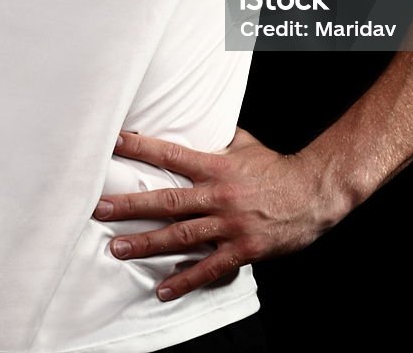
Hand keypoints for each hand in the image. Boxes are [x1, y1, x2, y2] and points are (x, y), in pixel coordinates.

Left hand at [93, 127, 341, 301]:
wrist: (312, 192)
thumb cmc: (276, 167)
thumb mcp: (245, 144)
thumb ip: (217, 138)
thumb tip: (197, 122)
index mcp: (216, 165)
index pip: (171, 153)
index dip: (141, 147)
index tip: (113, 142)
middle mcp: (219, 194)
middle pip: (167, 199)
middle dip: (131, 205)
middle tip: (100, 208)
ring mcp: (229, 224)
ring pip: (181, 235)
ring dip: (146, 244)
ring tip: (117, 249)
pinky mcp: (242, 249)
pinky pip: (209, 267)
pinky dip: (185, 280)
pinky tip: (163, 289)